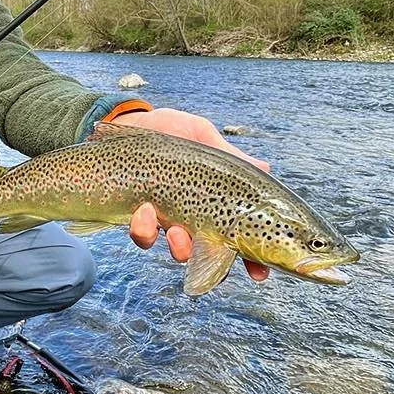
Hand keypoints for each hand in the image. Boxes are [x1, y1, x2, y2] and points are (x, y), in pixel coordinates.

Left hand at [112, 108, 270, 281]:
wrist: (128, 122)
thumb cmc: (169, 129)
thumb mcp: (200, 134)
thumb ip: (228, 154)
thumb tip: (264, 168)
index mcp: (215, 199)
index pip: (239, 235)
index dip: (251, 258)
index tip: (259, 272)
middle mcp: (193, 217)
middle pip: (210, 255)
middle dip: (212, 263)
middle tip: (206, 245)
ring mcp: (166, 220)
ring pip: (178, 251)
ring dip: (180, 248)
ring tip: (175, 230)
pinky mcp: (138, 218)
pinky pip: (144, 237)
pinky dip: (145, 229)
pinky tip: (144, 209)